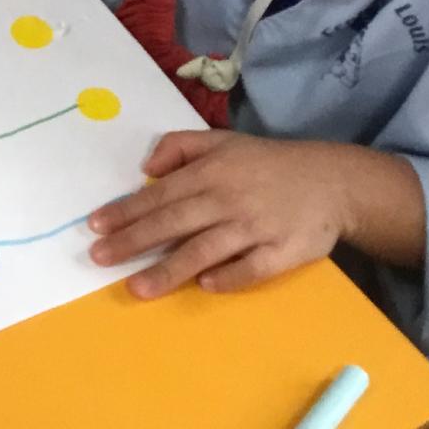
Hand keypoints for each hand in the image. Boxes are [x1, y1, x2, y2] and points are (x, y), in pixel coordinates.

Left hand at [88, 133, 418, 299]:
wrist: (333, 181)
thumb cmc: (269, 164)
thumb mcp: (224, 140)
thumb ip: (180, 146)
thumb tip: (145, 168)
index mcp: (213, 172)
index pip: (160, 194)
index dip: (126, 211)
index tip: (95, 226)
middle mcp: (229, 199)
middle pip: (174, 222)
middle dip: (133, 241)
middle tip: (99, 258)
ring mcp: (256, 228)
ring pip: (205, 250)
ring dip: (169, 270)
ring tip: (136, 288)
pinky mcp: (282, 252)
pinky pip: (250, 269)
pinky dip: (228, 277)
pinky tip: (204, 285)